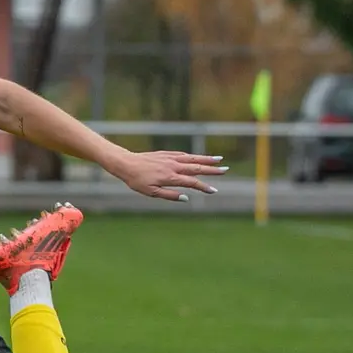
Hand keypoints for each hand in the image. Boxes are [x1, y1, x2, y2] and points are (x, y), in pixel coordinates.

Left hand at [106, 150, 228, 201]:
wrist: (126, 163)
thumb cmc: (137, 180)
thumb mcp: (151, 192)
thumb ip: (169, 195)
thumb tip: (186, 198)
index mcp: (171, 177)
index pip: (192, 182)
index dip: (204, 186)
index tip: (214, 190)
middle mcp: (173, 166)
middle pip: (197, 168)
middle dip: (212, 169)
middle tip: (225, 170)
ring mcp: (170, 158)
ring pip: (192, 158)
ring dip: (206, 159)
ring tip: (219, 159)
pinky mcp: (166, 154)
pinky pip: (183, 155)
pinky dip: (193, 156)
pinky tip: (198, 157)